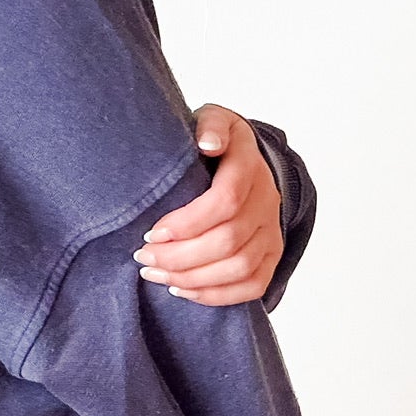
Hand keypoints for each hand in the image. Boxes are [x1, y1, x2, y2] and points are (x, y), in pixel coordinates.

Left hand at [131, 106, 283, 307]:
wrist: (243, 160)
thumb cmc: (214, 143)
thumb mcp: (212, 120)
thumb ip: (210, 125)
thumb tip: (208, 143)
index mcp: (249, 165)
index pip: (225, 200)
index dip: (187, 223)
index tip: (152, 233)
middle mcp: (267, 200)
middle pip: (229, 240)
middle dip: (180, 256)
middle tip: (143, 257)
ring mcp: (272, 230)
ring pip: (239, 267)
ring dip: (192, 278)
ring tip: (154, 274)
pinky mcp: (271, 255)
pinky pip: (253, 285)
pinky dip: (216, 294)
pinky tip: (182, 290)